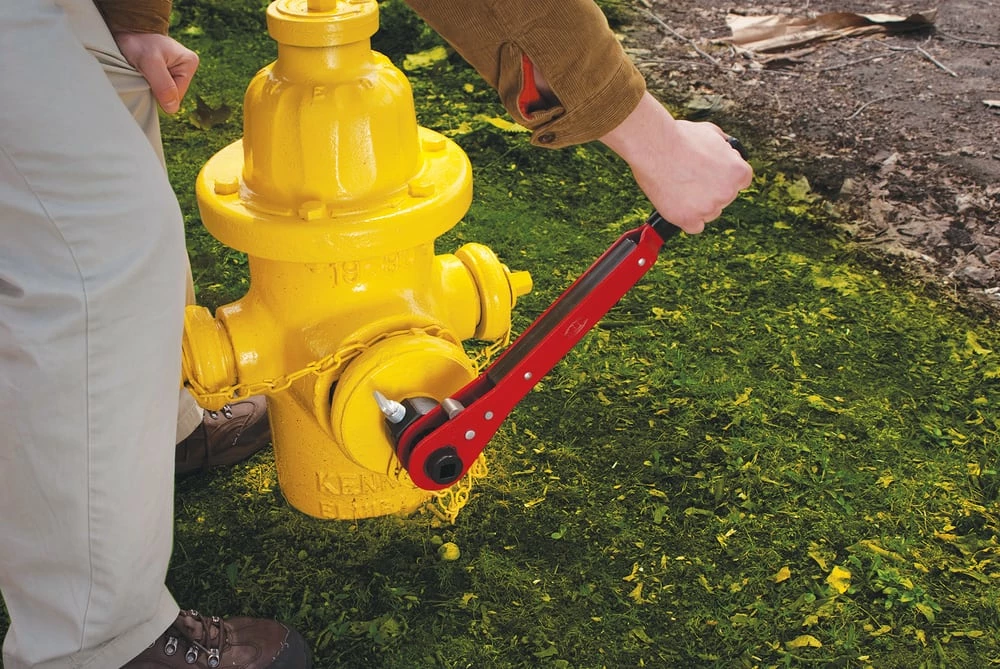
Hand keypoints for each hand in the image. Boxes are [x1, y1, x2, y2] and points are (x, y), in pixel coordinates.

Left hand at [113, 32, 198, 113]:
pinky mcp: (165, 73)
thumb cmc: (138, 42)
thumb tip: (172, 108)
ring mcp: (175, 70)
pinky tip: (143, 72)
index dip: (161, 92)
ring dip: (150, 86)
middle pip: (171, 95)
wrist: (126, 30)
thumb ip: (163, 86)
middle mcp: (185, 68)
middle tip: (145, 73)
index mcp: (189, 63)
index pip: (177, 95)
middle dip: (156, 89)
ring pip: (164, 92)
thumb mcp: (150, 62)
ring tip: (143, 71)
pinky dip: (148, 83)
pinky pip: (158, 87)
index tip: (149, 76)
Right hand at [601, 92, 752, 233]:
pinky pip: (694, 227)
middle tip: (690, 177)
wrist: (654, 146)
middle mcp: (727, 193)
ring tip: (680, 186)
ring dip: (698, 205)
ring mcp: (708, 208)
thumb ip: (724, 148)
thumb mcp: (712, 133)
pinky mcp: (688, 219)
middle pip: (724, 199)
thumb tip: (726, 151)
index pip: (740, 182)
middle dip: (711, 190)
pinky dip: (687, 219)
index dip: (724, 176)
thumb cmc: (680, 137)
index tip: (711, 174)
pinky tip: (679, 204)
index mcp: (738, 172)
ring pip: (709, 213)